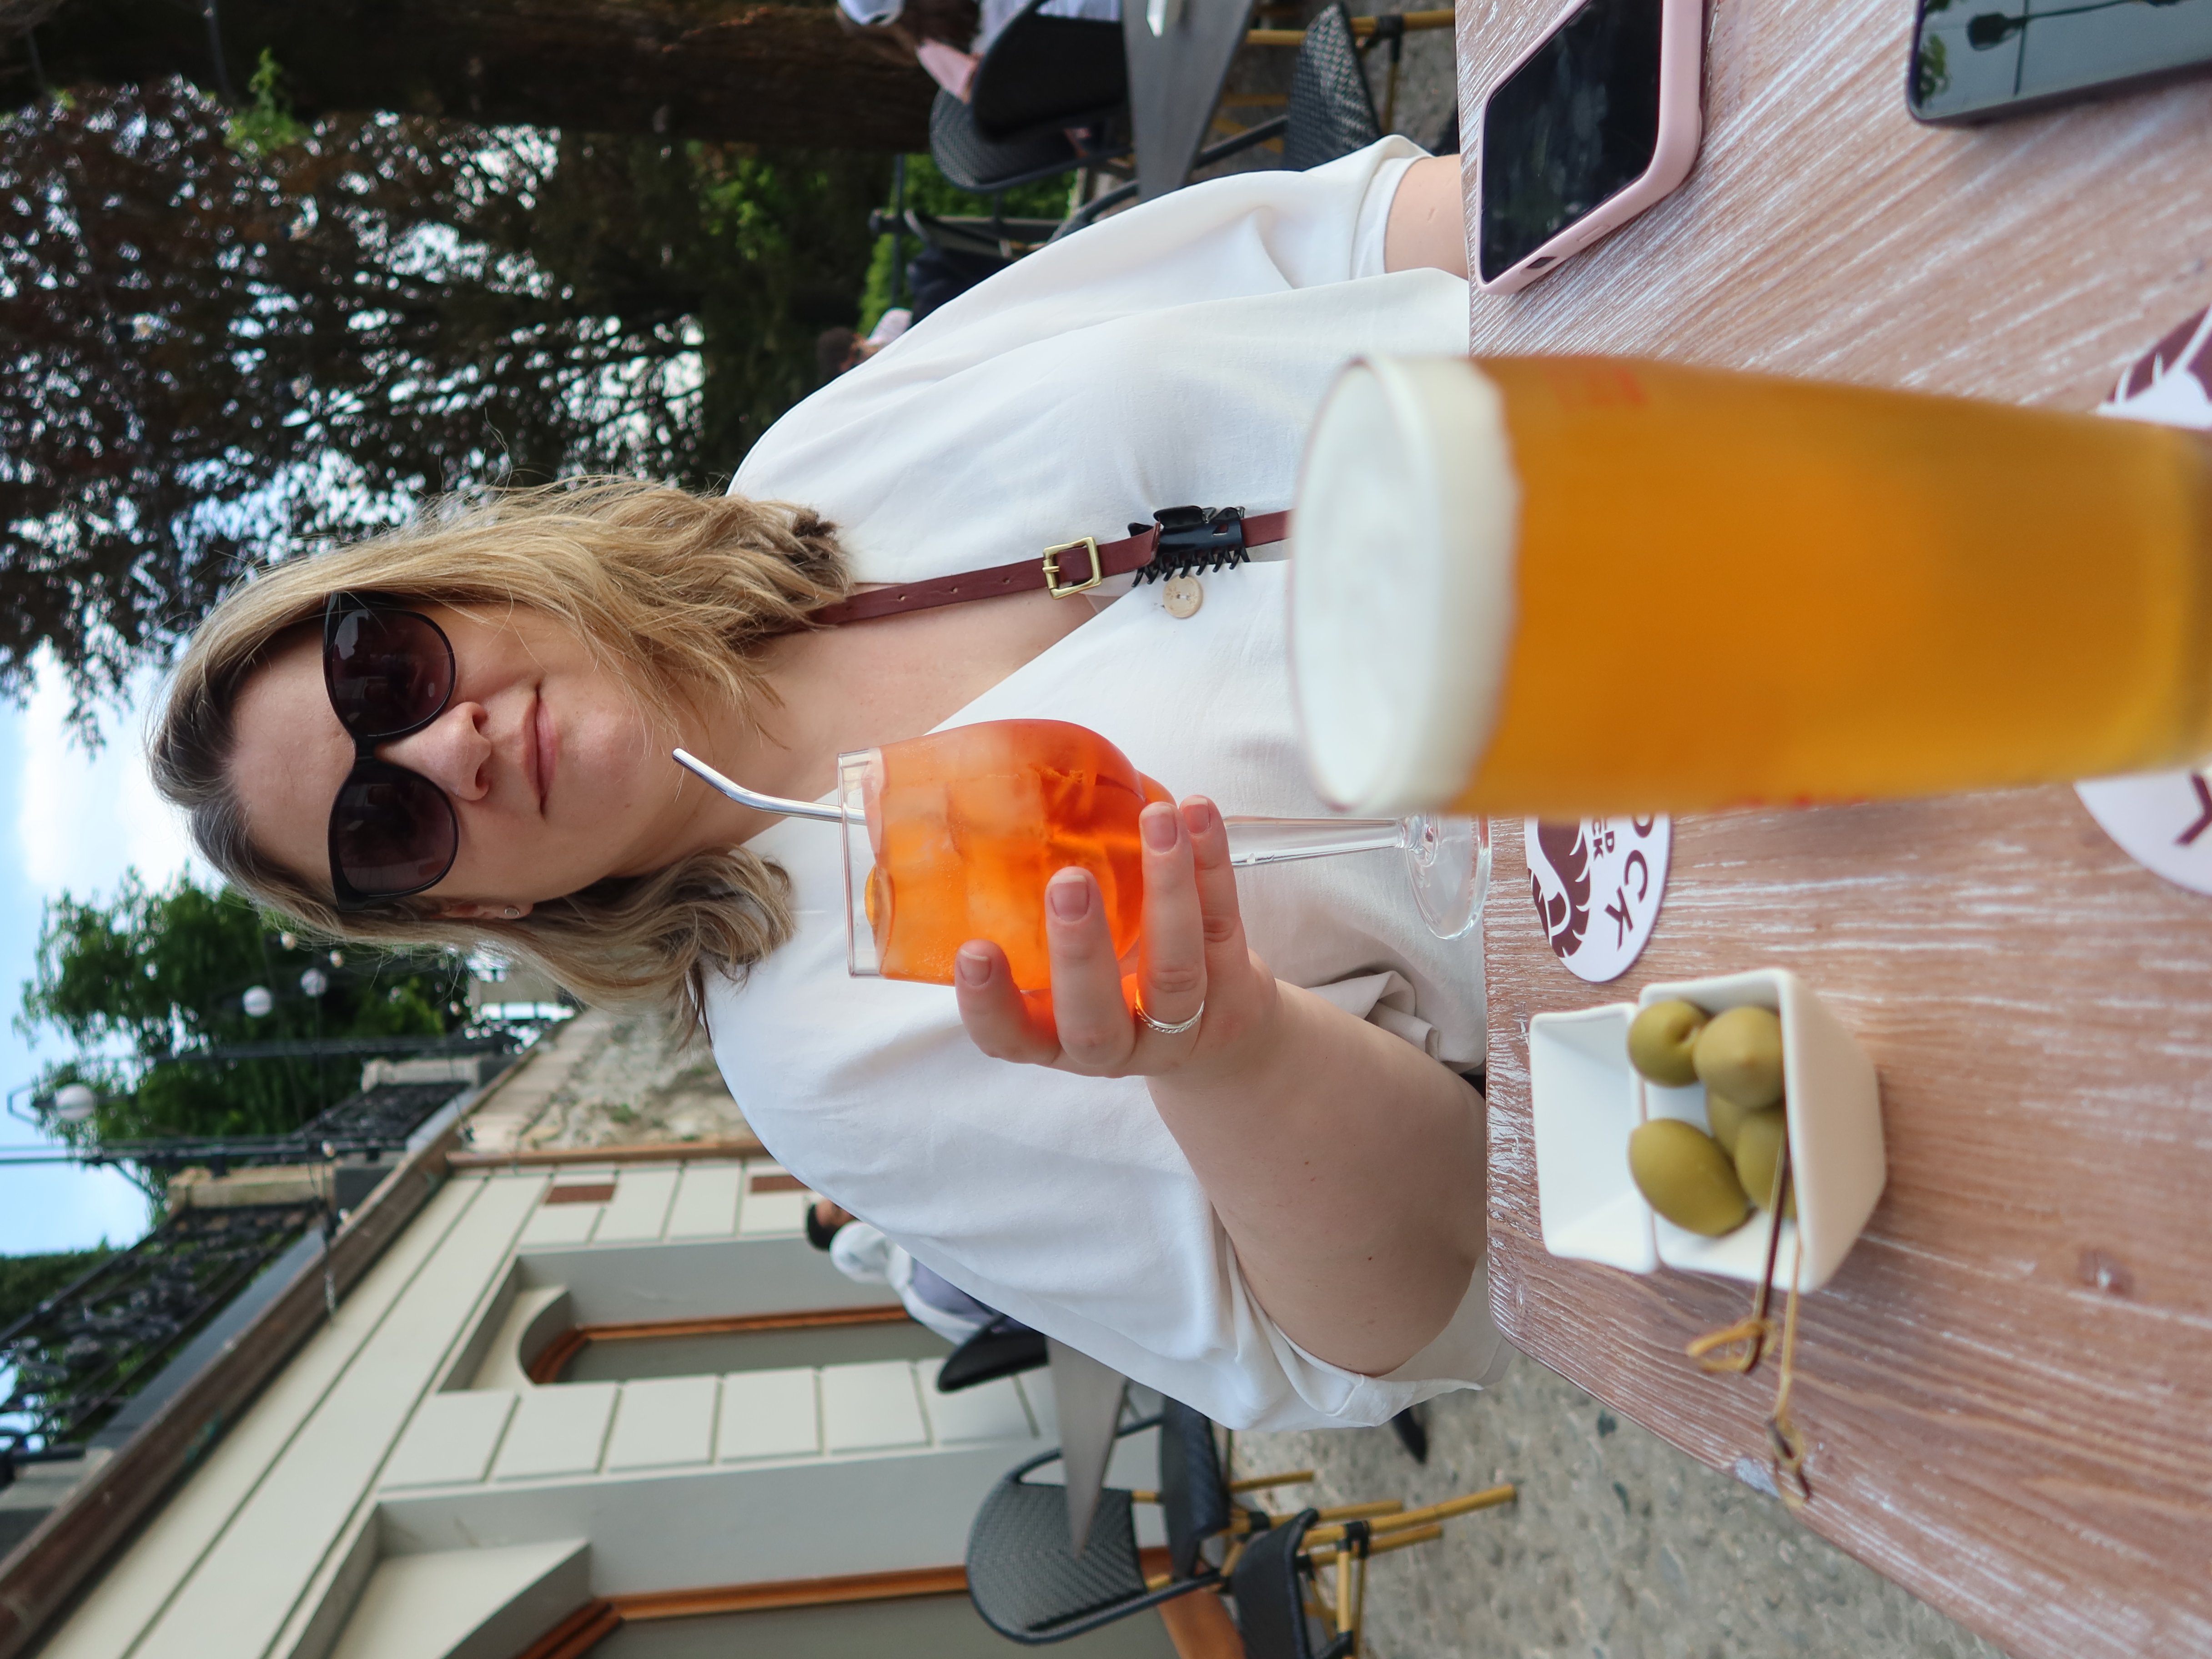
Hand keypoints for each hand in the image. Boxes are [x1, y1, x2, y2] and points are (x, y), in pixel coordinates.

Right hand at [953, 797, 1281, 1080]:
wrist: (1217, 1030)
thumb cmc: (1117, 982)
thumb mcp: (1066, 969)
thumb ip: (1032, 914)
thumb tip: (995, 803)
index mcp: (1056, 1039)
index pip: (1011, 1039)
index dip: (988, 1004)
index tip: (973, 950)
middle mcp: (1117, 1045)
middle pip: (1095, 1021)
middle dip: (1081, 952)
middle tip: (1069, 883)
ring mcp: (1179, 1027)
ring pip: (1175, 971)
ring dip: (1167, 888)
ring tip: (1157, 818)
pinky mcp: (1233, 993)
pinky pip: (1222, 926)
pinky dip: (1212, 864)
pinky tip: (1198, 813)